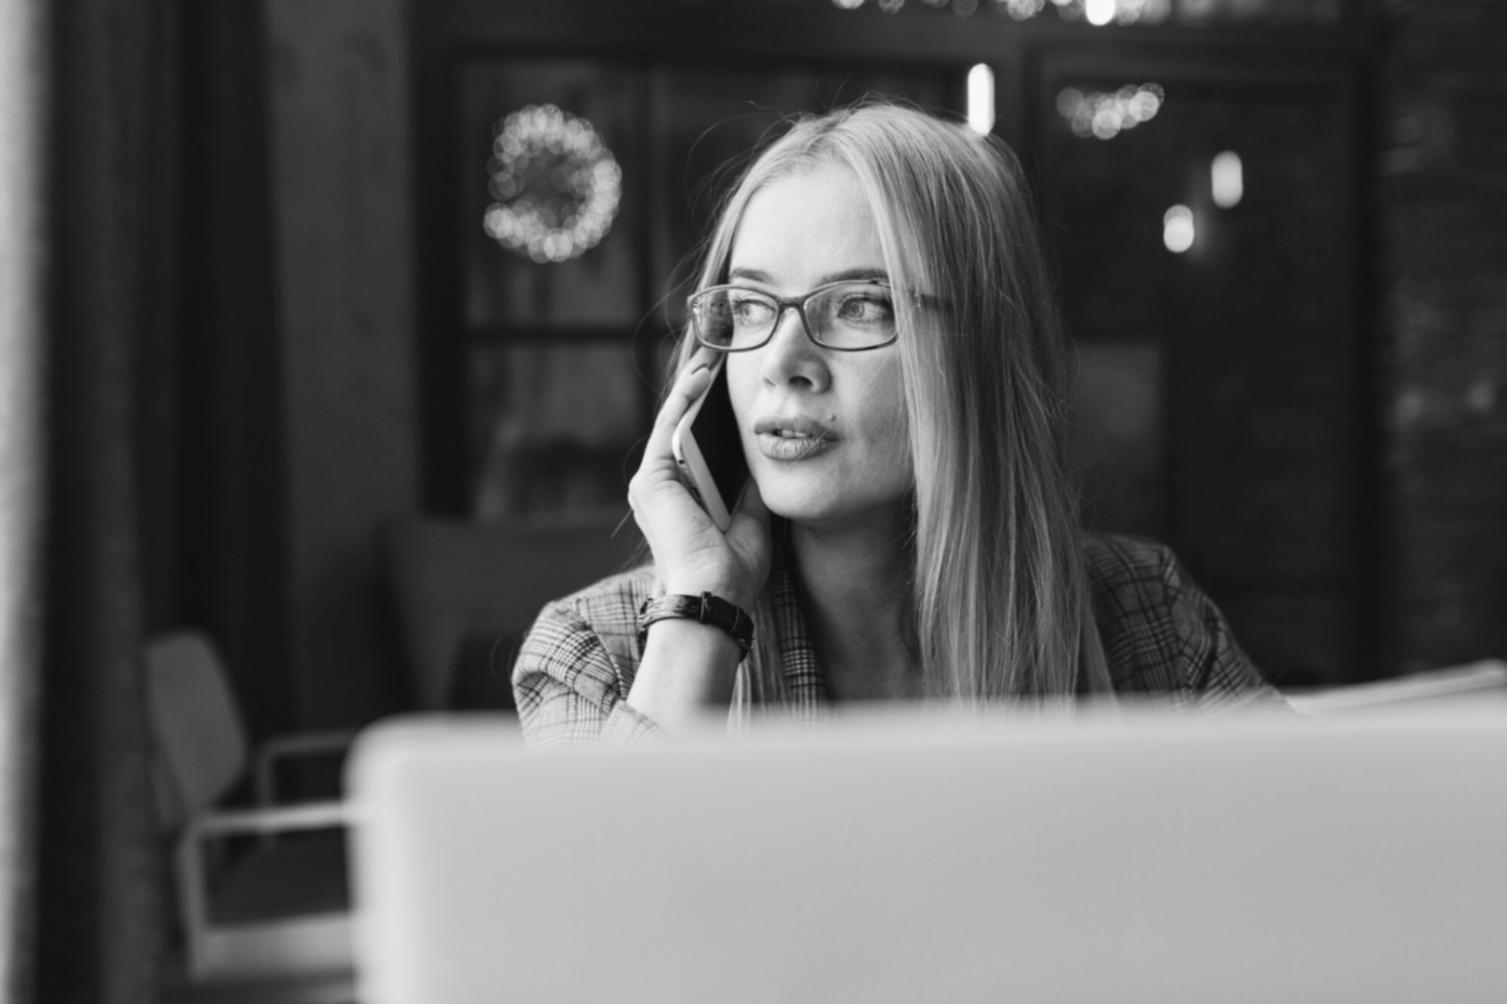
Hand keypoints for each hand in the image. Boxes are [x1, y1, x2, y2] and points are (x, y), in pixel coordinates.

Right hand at [627, 357, 770, 609]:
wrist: (716, 594)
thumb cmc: (734, 570)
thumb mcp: (752, 519)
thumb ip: (749, 488)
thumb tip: (761, 456)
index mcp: (686, 501)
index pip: (699, 446)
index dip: (714, 413)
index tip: (734, 384)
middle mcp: (665, 490)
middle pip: (686, 428)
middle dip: (703, 391)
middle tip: (723, 354)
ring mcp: (652, 484)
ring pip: (676, 422)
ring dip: (693, 385)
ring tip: (714, 351)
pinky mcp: (650, 480)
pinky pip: (671, 429)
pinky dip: (685, 398)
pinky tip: (703, 374)